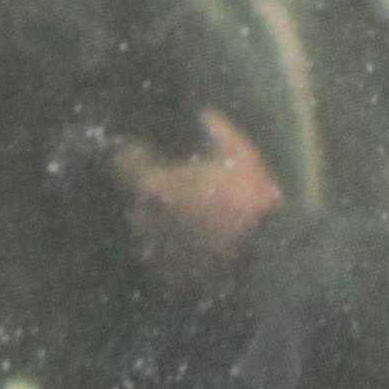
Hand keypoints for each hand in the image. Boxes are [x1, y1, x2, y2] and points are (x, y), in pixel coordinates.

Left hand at [114, 108, 281, 292]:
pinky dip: (173, 248)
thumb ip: (218, 132)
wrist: (262, 253)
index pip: (126, 166)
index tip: (135, 149)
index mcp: (158, 186)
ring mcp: (157, 249)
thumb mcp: (240, 154)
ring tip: (184, 217)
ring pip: (149, 231)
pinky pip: (164, 256)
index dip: (130, 155)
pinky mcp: (170, 273)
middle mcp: (148, 218)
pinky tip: (192, 243)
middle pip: (138, 202)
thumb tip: (205, 115)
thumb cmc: (250, 198)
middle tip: (172, 188)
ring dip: (160, 222)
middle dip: (150, 195)